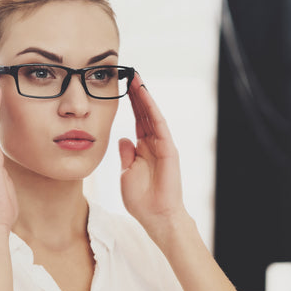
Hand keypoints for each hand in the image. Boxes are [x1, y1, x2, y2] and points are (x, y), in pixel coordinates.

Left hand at [118, 76, 187, 238]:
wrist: (157, 217)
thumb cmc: (142, 200)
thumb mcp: (126, 174)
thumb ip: (126, 156)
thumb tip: (122, 139)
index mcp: (143, 148)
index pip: (137, 120)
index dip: (130, 103)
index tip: (122, 86)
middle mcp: (154, 143)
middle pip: (145, 113)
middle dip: (137, 94)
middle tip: (129, 73)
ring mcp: (162, 145)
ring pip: (152, 115)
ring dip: (144, 97)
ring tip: (136, 78)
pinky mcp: (168, 150)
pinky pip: (159, 125)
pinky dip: (152, 110)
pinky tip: (145, 96)